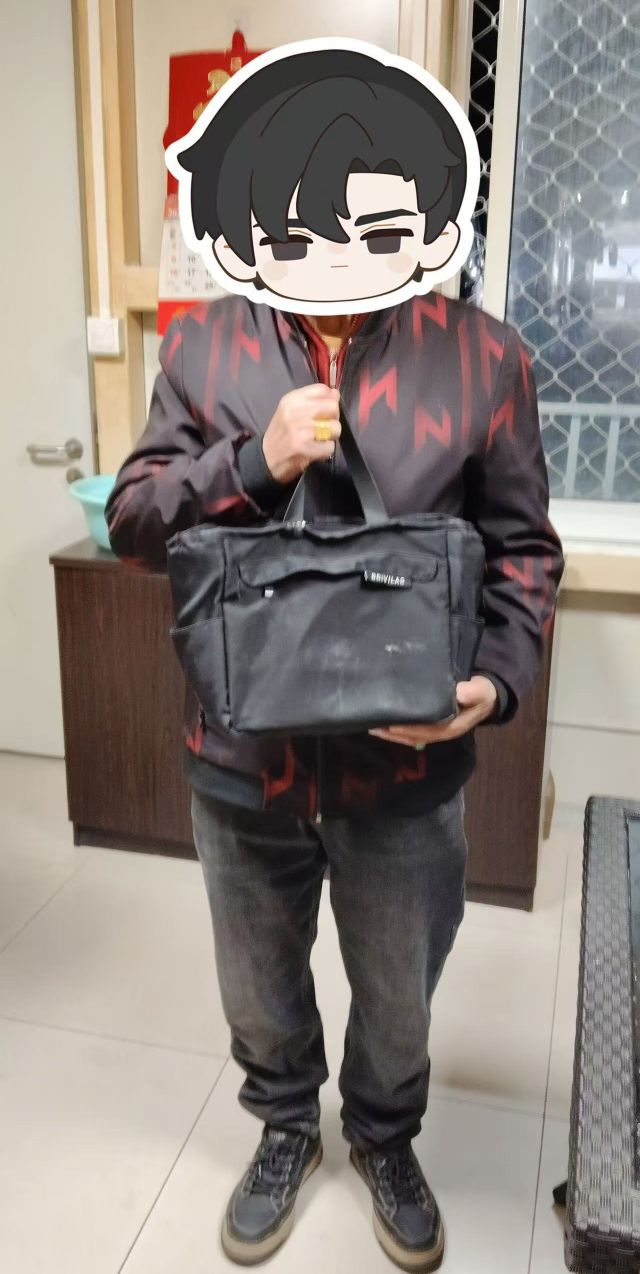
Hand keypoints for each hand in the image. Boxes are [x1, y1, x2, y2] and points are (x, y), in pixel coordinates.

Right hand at [262, 384, 341, 483]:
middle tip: (323, 427)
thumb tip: (335, 394)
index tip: (324, 411)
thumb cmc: (281, 433)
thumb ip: (313, 400)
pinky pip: (330, 446)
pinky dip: (325, 451)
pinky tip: (315, 450)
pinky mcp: (304, 448)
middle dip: (333, 419)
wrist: (265, 458)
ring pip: (335, 428)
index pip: (323, 390)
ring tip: (318, 440)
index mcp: (292, 400)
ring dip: (330, 437)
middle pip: (333, 407)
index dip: (330, 400)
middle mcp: (296, 412)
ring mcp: (300, 430)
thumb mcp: (290, 410)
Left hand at [368, 676, 497, 747]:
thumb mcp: (481, 691)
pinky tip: (384, 723)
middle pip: (414, 736)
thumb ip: (471, 692)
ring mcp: (435, 730)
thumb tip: (458, 694)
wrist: (486, 697)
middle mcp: (441, 732)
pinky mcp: (431, 724)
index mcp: (451, 727)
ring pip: (410, 735)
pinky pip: (412, 729)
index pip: (426, 731)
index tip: (391, 726)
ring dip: (392, 733)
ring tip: (373, 726)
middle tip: (374, 725)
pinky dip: (397, 728)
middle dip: (394, 733)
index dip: (409, 729)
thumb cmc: (481, 693)